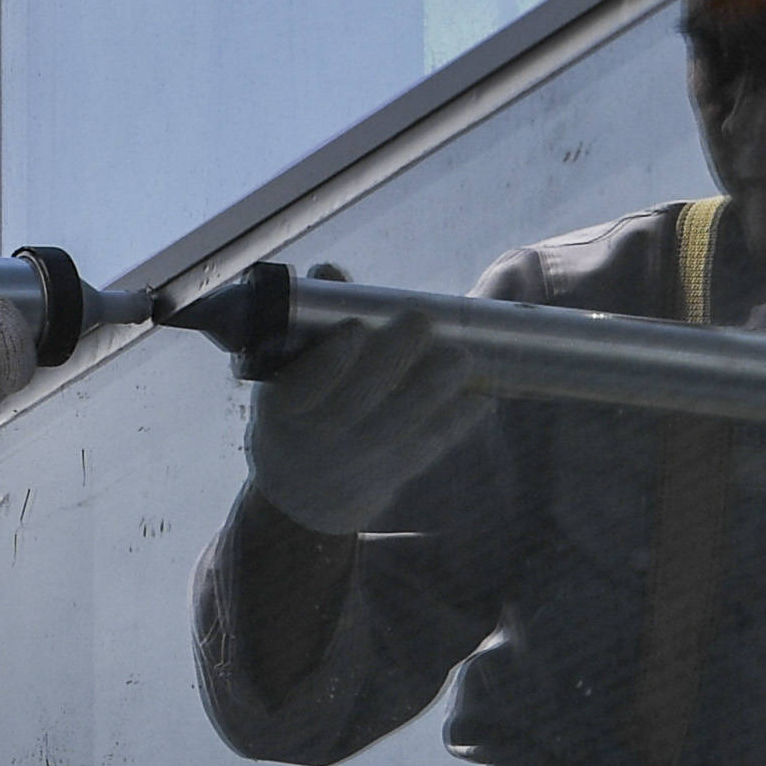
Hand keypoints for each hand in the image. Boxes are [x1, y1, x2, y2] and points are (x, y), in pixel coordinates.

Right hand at [243, 309, 480, 535]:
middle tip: (419, 320)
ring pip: (398, 426)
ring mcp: (358, 461)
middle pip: (357, 403)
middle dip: (391, 359)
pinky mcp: (393, 473)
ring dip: (432, 389)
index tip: (355, 328)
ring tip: (461, 356)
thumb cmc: (301, 409)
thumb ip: (311, 323)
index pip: (303, 386)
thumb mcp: (287, 374)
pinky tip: (482, 397)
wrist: (305, 493)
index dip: (330, 360)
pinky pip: (427, 449)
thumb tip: (327, 272)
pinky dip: (456, 423)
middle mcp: (319, 438)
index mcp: (283, 408)